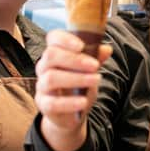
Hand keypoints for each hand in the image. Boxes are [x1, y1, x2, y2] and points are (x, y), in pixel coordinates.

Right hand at [35, 29, 111, 150]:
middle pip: (51, 55)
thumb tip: (107, 49)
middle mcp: (44, 66)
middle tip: (95, 65)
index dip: (65, 39)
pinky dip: (69, 102)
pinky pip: (52, 103)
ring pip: (51, 78)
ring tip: (95, 80)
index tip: (81, 45)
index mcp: (56, 53)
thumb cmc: (79, 85)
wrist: (72, 112)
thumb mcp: (89, 70)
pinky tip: (83, 102)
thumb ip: (95, 58)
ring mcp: (42, 86)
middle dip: (75, 59)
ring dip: (77, 78)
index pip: (53, 38)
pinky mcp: (44, 104)